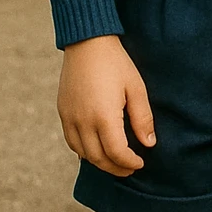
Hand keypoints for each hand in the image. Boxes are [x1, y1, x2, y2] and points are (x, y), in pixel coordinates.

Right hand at [57, 35, 155, 176]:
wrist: (88, 43)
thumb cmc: (116, 63)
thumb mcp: (136, 88)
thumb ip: (142, 118)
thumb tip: (149, 144)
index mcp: (103, 116)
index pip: (116, 153)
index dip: (129, 162)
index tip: (140, 163)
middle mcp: (83, 121)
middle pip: (98, 158)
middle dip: (115, 168)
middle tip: (130, 169)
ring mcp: (69, 117)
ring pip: (83, 153)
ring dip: (99, 161)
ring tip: (115, 161)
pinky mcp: (62, 112)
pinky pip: (71, 141)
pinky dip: (84, 151)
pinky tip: (96, 148)